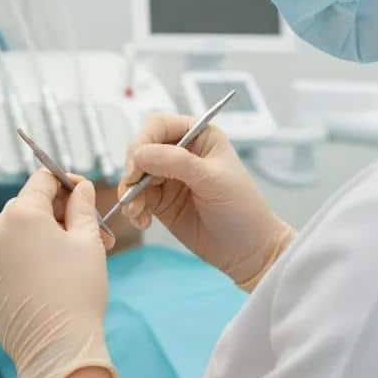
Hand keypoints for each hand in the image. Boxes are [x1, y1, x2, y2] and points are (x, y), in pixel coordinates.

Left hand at [0, 170, 116, 377]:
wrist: (57, 350)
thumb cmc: (77, 292)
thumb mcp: (88, 241)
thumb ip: (82, 206)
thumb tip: (81, 187)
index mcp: (22, 214)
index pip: (42, 180)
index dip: (65, 184)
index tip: (81, 196)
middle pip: (26, 208)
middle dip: (54, 216)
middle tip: (82, 235)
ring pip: (11, 236)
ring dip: (34, 241)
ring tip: (63, 264)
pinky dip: (17, 265)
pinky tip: (40, 282)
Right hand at [119, 113, 293, 290]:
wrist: (248, 251)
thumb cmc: (241, 208)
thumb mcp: (212, 179)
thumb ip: (175, 162)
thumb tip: (139, 154)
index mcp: (198, 135)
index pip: (159, 125)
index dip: (143, 141)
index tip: (137, 166)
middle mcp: (180, 152)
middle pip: (141, 148)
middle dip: (132, 169)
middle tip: (132, 191)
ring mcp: (168, 177)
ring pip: (134, 174)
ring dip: (129, 192)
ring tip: (137, 213)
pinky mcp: (161, 201)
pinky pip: (136, 197)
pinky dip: (133, 208)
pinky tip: (142, 221)